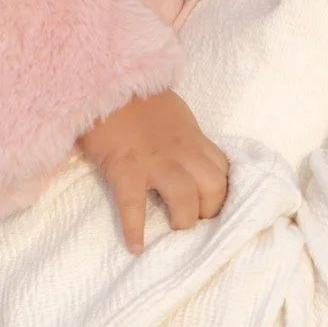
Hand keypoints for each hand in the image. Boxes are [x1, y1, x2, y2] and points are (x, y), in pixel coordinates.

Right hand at [78, 90, 229, 253]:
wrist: (104, 79)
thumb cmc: (134, 96)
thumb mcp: (172, 112)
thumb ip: (183, 136)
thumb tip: (187, 158)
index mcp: (192, 136)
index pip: (223, 169)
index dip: (222, 193)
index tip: (211, 206)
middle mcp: (180, 149)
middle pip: (213, 186)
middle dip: (210, 210)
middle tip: (194, 220)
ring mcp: (154, 159)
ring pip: (185, 197)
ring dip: (183, 220)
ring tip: (173, 232)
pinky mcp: (126, 167)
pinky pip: (134, 205)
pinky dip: (135, 230)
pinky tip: (135, 247)